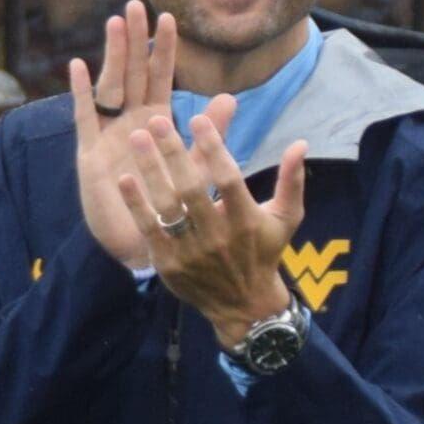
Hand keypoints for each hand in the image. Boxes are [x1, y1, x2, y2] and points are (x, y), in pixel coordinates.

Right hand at [68, 0, 233, 270]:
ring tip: (114, 23)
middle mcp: (131, 122)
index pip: (161, 77)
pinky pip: (85, 116)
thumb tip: (229, 98)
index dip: (165, 49)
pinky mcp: (90, 153)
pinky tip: (78, 66)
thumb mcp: (197, 168)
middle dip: (135, 39)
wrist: (145, 245)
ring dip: (112, 55)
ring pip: (110, 86)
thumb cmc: (171, 208)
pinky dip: (82, 92)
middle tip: (135, 5)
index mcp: (157, 123)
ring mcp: (108, 134)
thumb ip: (209, 134)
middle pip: (133, 72)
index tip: (169, 17)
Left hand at [115, 110, 308, 348]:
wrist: (243, 305)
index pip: (228, 178)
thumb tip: (300, 143)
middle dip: (173, 152)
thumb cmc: (265, 251)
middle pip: (191, 188)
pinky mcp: (169, 263)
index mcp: (246, 219)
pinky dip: (136, 205)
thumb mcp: (286, 218)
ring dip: (150, 170)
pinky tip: (124, 178)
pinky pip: (149, 229)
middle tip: (156, 120)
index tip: (197, 119)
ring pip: (167, 206)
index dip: (213, 147)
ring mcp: (190, 251)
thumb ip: (292, 180)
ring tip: (136, 138)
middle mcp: (218, 235)